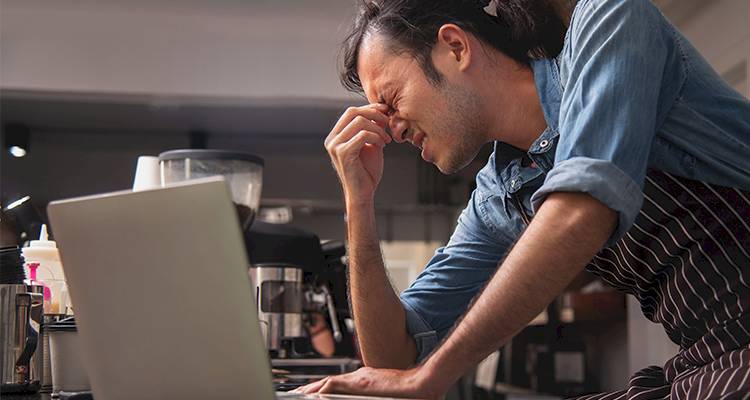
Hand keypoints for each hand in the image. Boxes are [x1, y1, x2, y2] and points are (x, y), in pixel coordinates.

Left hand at [291, 366, 443, 398]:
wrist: (419, 384)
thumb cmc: (404, 390)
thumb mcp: (380, 389)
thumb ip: (367, 391)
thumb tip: (359, 394)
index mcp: (361, 381)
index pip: (335, 384)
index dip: (319, 389)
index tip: (308, 394)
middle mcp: (357, 378)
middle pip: (328, 383)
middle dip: (311, 390)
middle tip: (297, 394)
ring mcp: (358, 380)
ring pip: (327, 384)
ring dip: (312, 390)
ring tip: (299, 395)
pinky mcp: (360, 384)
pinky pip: (334, 385)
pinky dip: (322, 389)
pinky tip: (313, 394)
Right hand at [325, 104, 392, 204]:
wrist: (363, 193)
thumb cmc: (367, 171)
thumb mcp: (371, 144)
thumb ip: (372, 128)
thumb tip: (380, 110)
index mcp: (336, 136)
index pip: (351, 112)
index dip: (369, 108)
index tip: (385, 111)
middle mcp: (332, 139)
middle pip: (352, 112)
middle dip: (373, 113)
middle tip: (388, 122)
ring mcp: (335, 146)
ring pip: (359, 122)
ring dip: (377, 128)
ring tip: (386, 139)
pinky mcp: (343, 153)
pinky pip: (363, 135)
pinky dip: (376, 137)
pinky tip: (383, 145)